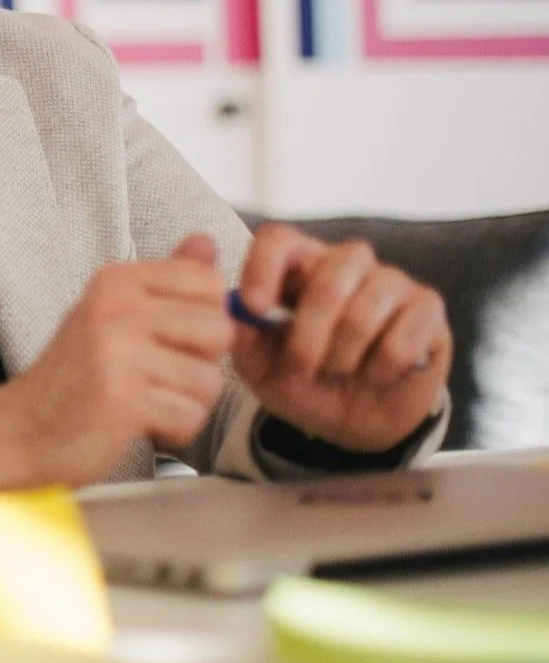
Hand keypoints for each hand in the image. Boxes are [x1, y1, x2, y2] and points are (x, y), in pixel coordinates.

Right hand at [0, 235, 235, 488]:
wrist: (17, 431)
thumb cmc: (72, 377)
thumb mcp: (113, 315)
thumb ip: (165, 281)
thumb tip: (205, 240)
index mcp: (116, 281)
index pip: (208, 281)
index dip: (205, 318)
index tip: (168, 340)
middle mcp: (115, 307)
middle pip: (219, 330)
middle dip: (200, 365)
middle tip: (155, 377)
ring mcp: (116, 352)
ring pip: (209, 381)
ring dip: (185, 404)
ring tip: (144, 402)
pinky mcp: (122, 399)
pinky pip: (190, 417)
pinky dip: (172, 431)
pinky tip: (139, 424)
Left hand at [232, 225, 449, 453]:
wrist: (356, 423)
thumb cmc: (303, 383)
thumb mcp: (260, 369)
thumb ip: (243, 337)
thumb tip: (235, 309)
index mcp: (299, 267)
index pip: (279, 239)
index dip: (264, 267)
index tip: (256, 308)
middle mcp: (347, 264)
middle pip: (327, 277)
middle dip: (309, 334)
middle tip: (301, 368)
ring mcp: (392, 282)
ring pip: (366, 308)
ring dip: (345, 354)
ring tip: (338, 372)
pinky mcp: (428, 309)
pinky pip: (404, 334)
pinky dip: (383, 366)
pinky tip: (378, 375)